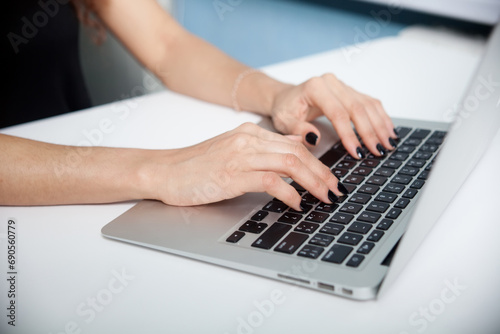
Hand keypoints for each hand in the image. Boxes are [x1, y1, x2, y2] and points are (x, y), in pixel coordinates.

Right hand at [147, 123, 344, 209]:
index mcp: (249, 133)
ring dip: (313, 182)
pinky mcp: (232, 175)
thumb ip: (262, 149)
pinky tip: (297, 204)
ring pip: (291, 163)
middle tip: (336, 190)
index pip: (294, 144)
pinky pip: (271, 181)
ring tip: (325, 197)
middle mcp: (248, 140)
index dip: (318, 162)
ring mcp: (240, 156)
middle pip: (298, 153)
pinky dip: (290, 193)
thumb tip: (294, 149)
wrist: (164, 171)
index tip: (330, 178)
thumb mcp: (233, 151)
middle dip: (323, 173)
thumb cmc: (195, 166)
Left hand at [270, 73, 397, 158]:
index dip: (349, 134)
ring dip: (380, 125)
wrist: (285, 97)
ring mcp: (342, 85)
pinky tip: (388, 131)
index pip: (338, 113)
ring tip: (388, 144)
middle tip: (378, 151)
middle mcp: (331, 83)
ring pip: (367, 104)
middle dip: (369, 132)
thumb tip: (315, 138)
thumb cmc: (285, 109)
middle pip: (357, 108)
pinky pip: (369, 103)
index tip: (357, 152)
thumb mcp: (284, 122)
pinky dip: (381, 117)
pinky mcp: (349, 90)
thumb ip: (298, 130)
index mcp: (315, 88)